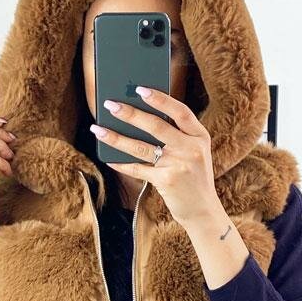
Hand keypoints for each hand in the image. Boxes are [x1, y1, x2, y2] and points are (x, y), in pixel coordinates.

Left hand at [89, 87, 217, 227]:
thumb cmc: (194, 178)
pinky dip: (122, 164)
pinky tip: (108, 158)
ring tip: (98, 129)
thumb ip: (178, 136)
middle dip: (130, 113)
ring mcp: (179, 165)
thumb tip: (140, 118)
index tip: (140, 89)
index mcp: (200, 136)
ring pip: (141, 147)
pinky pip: (138, 168)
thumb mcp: (195, 153)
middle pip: (157, 126)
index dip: (161, 99)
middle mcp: (191, 148)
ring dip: (116, 137)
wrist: (203, 211)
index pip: (180, 111)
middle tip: (110, 104)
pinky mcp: (166, 181)